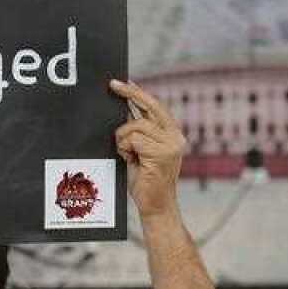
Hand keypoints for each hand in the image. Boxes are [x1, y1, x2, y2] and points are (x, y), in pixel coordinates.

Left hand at [110, 80, 186, 220]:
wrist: (155, 206)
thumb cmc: (145, 180)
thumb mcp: (140, 150)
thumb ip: (138, 132)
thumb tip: (124, 110)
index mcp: (172, 133)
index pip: (155, 105)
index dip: (138, 92)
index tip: (122, 82)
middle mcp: (175, 136)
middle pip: (149, 106)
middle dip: (129, 94)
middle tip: (112, 85)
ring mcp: (170, 145)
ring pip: (135, 126)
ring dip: (123, 138)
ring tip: (127, 154)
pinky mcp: (161, 154)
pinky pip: (133, 140)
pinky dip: (125, 148)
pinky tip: (130, 159)